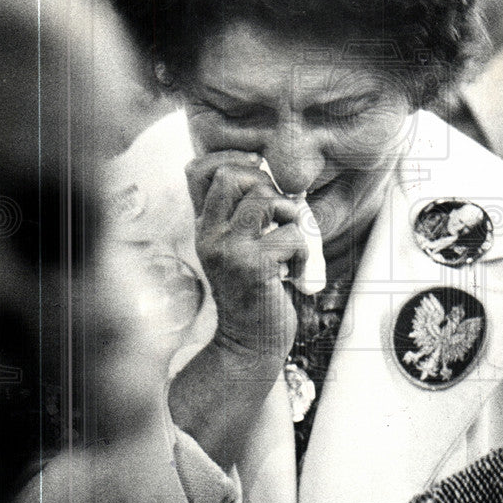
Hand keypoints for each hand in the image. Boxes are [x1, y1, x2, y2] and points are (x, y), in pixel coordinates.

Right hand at [185, 151, 306, 361]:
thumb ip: (240, 217)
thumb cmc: (252, 293)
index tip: (258, 173)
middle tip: (278, 213)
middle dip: (265, 184)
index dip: (231, 159)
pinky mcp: (253, 266)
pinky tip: (294, 271)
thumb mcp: (235, 250)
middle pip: (231, 175)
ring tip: (289, 240)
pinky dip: (303, 252)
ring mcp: (229, 250)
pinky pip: (291, 235)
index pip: (199, 169)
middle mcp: (209, 234)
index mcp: (204, 227)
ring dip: (290, 216)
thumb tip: (265, 177)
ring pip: (265, 200)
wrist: (247, 344)